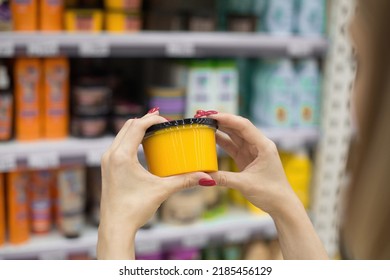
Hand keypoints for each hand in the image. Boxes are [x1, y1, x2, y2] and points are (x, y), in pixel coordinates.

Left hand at [97, 110, 214, 258]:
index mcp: (122, 156)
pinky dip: (131, 139)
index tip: (167, 121)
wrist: (115, 227)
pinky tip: (143, 147)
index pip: (137, 126)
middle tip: (163, 125)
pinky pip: (118, 144)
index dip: (153, 119)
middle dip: (146, 121)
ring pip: (121, 134)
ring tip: (155, 133)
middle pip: (128, 125)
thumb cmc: (134, 209)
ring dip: (137, 129)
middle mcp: (111, 154)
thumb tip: (207, 177)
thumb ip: (184, 180)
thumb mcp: (162, 190)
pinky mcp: (107, 167)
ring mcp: (106, 161)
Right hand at [208, 113, 327, 258]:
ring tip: (204, 125)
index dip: (227, 119)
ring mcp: (252, 152)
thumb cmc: (270, 193)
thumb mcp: (245, 184)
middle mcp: (258, 145)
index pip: (243, 126)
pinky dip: (222, 142)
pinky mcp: (247, 159)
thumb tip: (203, 176)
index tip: (211, 115)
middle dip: (221, 121)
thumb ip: (223, 178)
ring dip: (221, 130)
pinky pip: (233, 147)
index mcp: (263, 146)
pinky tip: (211, 138)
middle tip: (203, 117)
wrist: (282, 205)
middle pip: (238, 128)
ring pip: (234, 136)